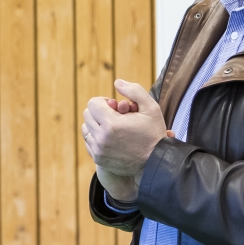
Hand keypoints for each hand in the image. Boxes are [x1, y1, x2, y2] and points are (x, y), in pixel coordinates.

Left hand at [82, 80, 169, 199]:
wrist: (157, 162)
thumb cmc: (154, 134)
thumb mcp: (151, 108)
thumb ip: (134, 90)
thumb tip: (117, 82)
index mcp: (112, 123)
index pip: (93, 103)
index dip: (104, 101)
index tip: (115, 106)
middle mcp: (101, 138)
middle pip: (88, 115)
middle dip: (100, 112)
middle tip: (115, 115)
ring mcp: (99, 150)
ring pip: (86, 128)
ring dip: (97, 124)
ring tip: (112, 126)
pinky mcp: (99, 159)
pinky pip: (89, 142)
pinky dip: (96, 137)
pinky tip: (110, 137)